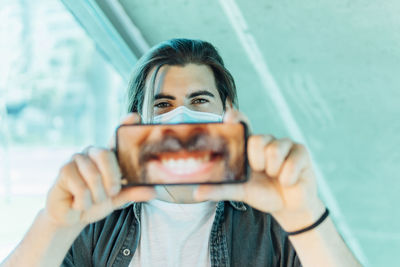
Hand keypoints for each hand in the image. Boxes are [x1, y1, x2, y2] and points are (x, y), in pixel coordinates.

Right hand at [45, 113, 155, 226]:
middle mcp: (93, 152)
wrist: (73, 216)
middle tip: (113, 192)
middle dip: (112, 178)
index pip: (117, 137)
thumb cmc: (96, 202)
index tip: (134, 116)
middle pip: (105, 154)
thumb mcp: (118, 198)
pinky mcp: (64, 169)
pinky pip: (80, 187)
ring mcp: (77, 159)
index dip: (125, 124)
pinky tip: (79, 203)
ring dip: (97, 196)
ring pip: (93, 175)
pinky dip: (84, 201)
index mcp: (109, 156)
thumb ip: (134, 192)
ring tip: (93, 201)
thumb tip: (153, 191)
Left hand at [193, 109, 324, 230]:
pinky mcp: (301, 151)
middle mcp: (266, 140)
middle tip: (261, 172)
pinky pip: (290, 163)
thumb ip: (220, 189)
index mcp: (249, 146)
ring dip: (273, 171)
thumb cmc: (262, 193)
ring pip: (274, 150)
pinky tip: (288, 181)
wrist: (288, 207)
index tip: (228, 117)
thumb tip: (197, 192)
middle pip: (256, 140)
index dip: (237, 117)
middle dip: (257, 162)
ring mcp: (285, 143)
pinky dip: (287, 178)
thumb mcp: (240, 192)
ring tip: (275, 177)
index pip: (243, 123)